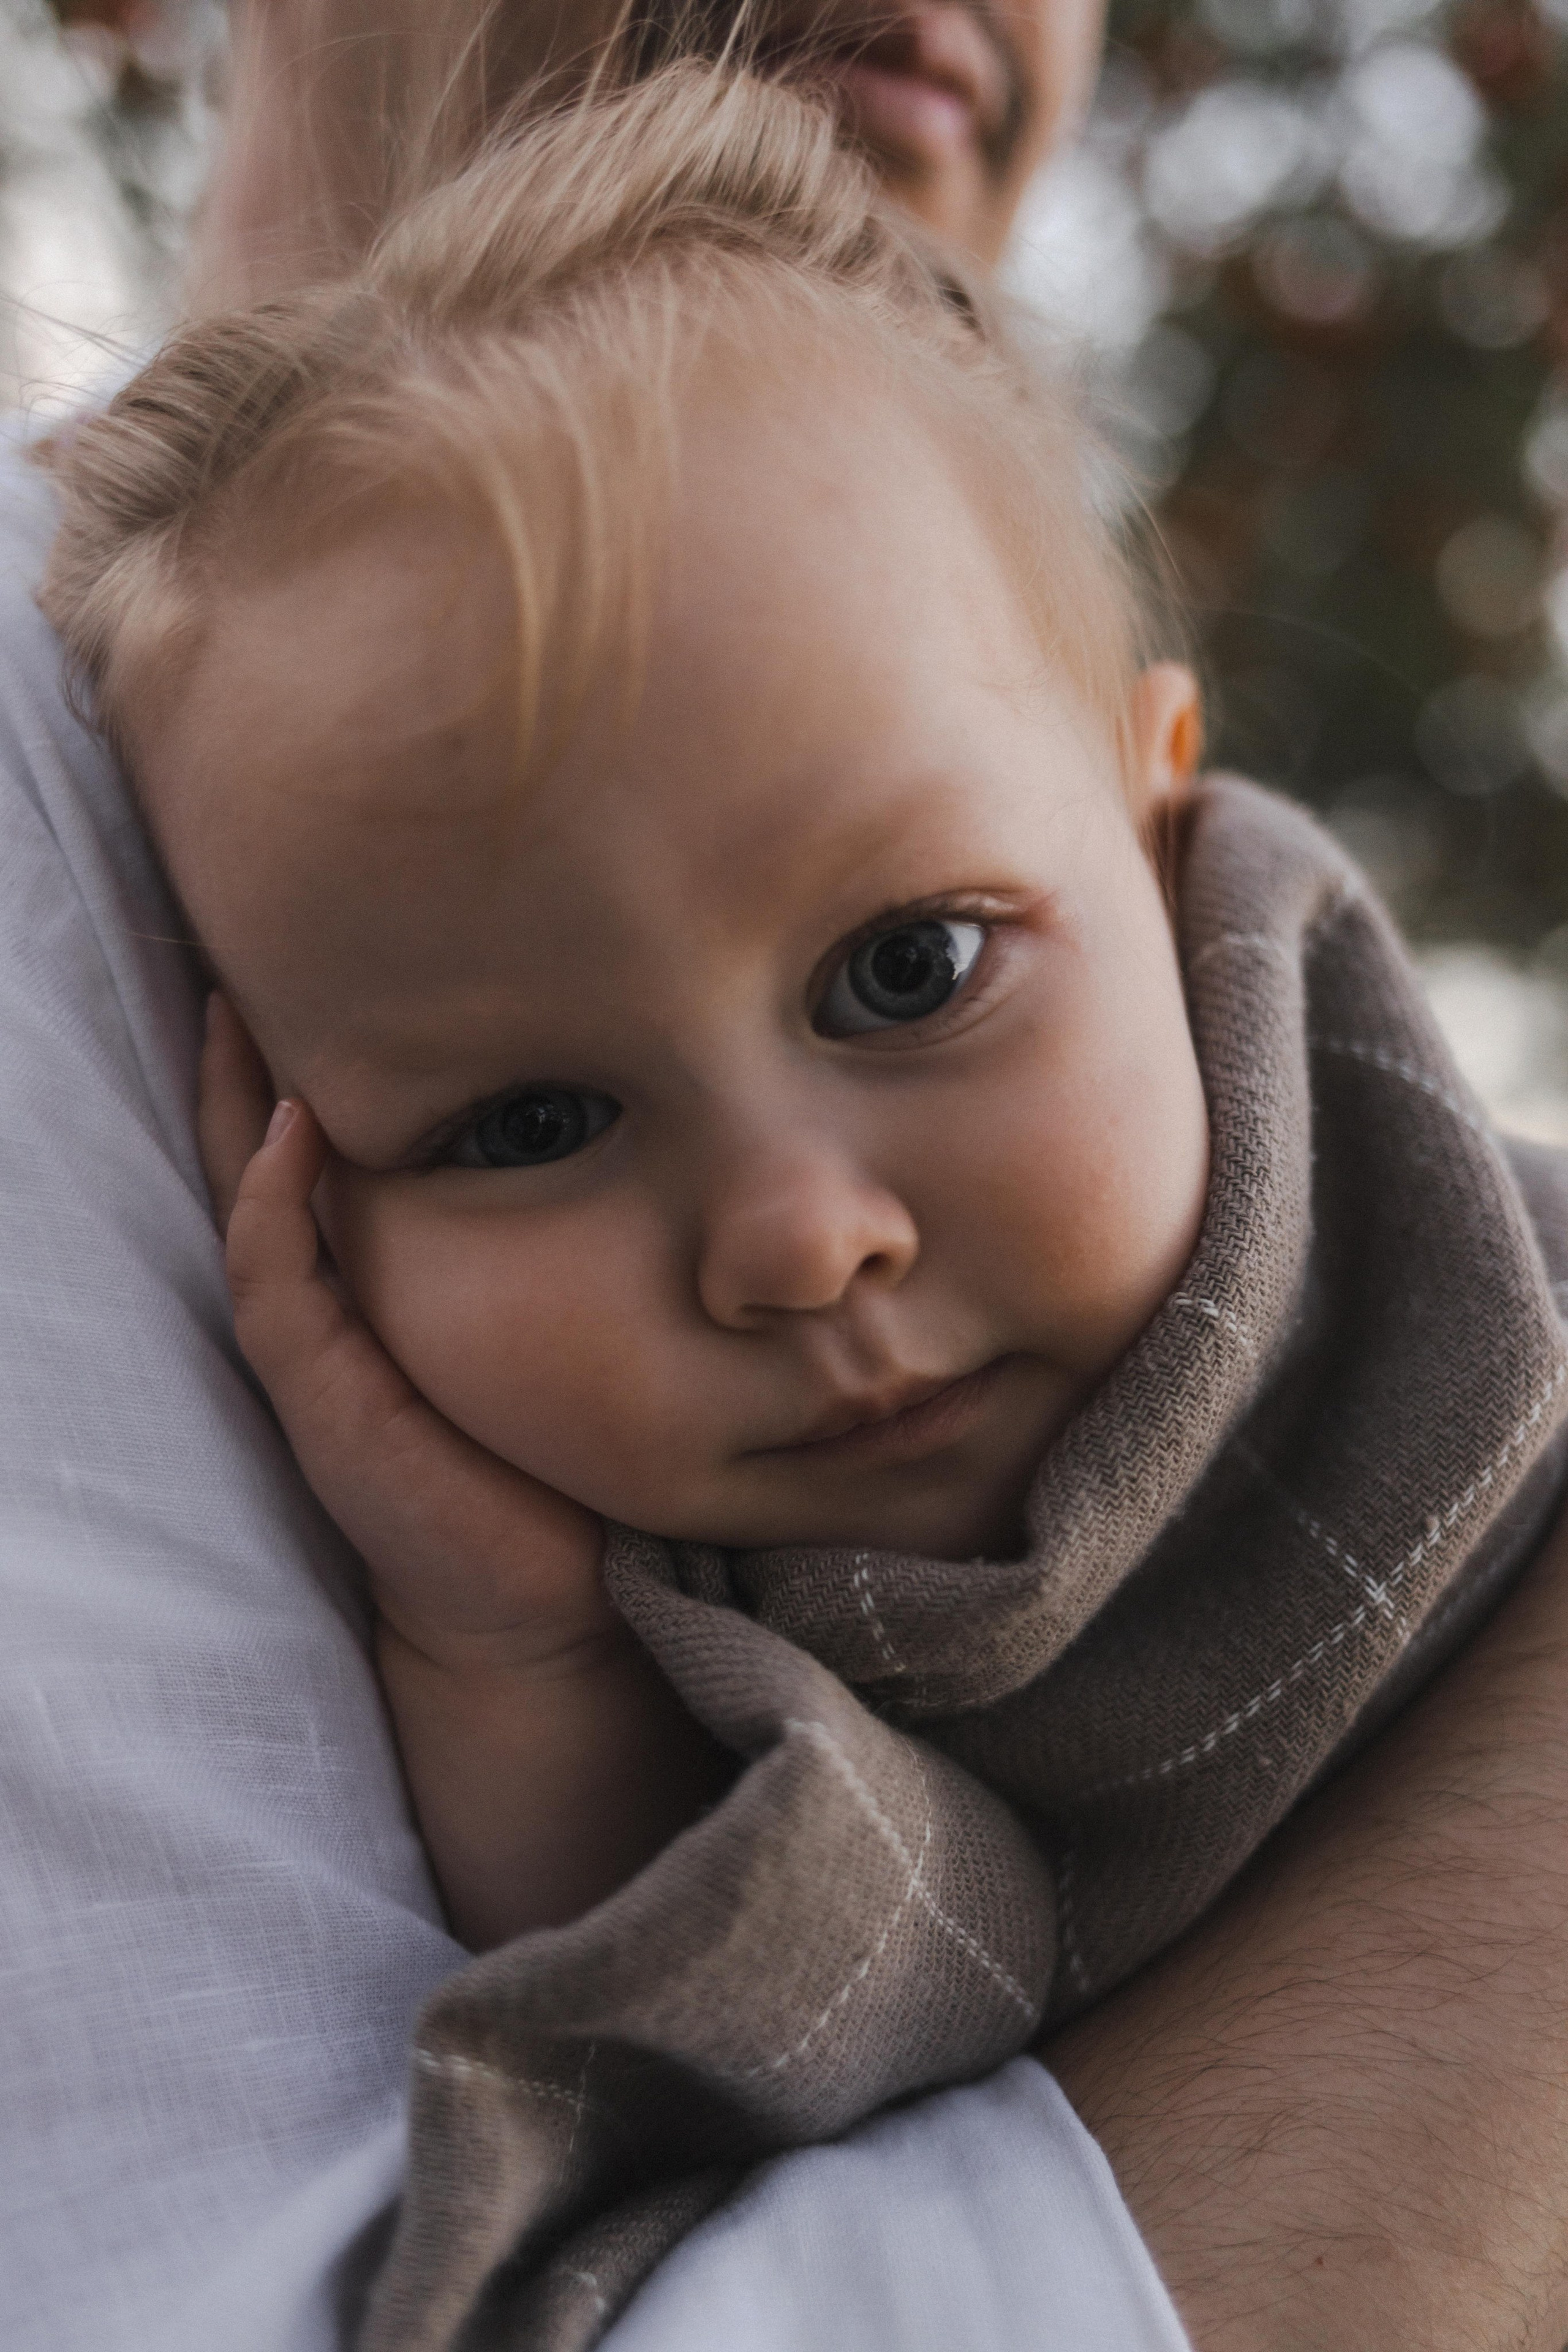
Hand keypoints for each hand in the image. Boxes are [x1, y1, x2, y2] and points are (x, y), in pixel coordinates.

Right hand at [201, 993, 730, 1945]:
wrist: (548, 1593)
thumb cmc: (566, 1443)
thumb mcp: (572, 1308)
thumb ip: (577, 1221)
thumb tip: (649, 1107)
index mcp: (387, 1265)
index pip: (332, 1130)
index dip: (317, 1042)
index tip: (335, 937)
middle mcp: (337, 1292)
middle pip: (264, 1142)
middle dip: (251, 1046)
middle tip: (244, 933)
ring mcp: (316, 1344)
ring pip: (249, 1196)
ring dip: (239, 1100)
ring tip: (239, 1000)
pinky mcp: (324, 1400)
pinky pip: (276, 1285)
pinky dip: (275, 1206)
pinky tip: (296, 1130)